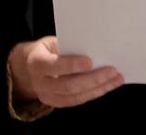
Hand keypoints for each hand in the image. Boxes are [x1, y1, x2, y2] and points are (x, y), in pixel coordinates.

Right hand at [8, 36, 122, 107]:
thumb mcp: (52, 42)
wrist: (30, 66)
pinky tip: (108, 86)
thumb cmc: (47, 50)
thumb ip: (69, 45)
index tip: (90, 61)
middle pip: (67, 86)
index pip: (54, 66)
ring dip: (99, 88)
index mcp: (37, 63)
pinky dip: (95, 93)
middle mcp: (39, 83)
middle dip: (92, 79)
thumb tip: (96, 46)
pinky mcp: (56, 102)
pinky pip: (77, 100)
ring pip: (75, 96)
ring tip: (116, 79)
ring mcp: (47, 95)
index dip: (72, 65)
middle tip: (112, 71)